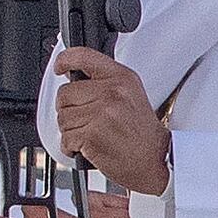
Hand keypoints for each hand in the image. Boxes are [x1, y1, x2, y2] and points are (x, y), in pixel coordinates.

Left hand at [54, 46, 172, 188]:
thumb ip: (104, 82)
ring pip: (62, 117)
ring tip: (93, 135)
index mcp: (122, 78)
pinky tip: (89, 147)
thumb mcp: (131, 95)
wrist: (157, 161)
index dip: (65, 60)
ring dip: (71, 131)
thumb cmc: (143, 134)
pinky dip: (71, 147)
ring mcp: (102, 113)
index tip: (60, 68)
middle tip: (88, 120)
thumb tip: (72, 75)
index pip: (83, 56)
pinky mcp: (92, 135)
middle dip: (69, 109)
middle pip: (65, 93)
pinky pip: (65, 138)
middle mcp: (112, 92)